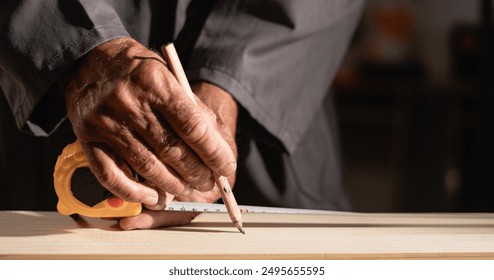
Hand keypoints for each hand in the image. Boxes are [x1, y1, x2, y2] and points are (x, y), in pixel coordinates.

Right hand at [62, 37, 236, 209]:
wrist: (88, 58)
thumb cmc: (137, 69)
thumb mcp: (169, 74)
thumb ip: (190, 108)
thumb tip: (215, 148)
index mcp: (156, 83)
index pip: (192, 127)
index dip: (213, 153)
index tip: (224, 166)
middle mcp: (130, 103)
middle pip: (172, 150)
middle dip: (196, 172)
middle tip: (208, 181)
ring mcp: (106, 122)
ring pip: (147, 166)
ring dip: (172, 185)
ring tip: (186, 189)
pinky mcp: (88, 138)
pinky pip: (111, 175)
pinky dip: (134, 192)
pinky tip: (152, 197)